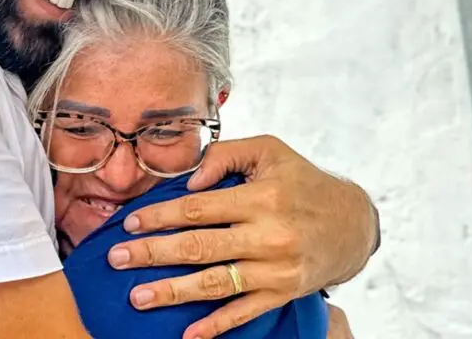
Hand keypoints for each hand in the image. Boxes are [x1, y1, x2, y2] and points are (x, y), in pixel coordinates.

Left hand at [107, 135, 376, 338]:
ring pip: (216, 283)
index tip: (130, 222)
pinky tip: (189, 334)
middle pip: (200, 247)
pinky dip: (217, 326)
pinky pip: (245, 312)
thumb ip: (225, 155)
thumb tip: (188, 179)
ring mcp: (277, 269)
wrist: (353, 223)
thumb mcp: (269, 151)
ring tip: (138, 297)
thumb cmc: (302, 181)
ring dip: (174, 292)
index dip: (161, 216)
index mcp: (262, 197)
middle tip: (117, 258)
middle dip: (153, 254)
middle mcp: (269, 235)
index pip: (198, 208)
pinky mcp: (283, 293)